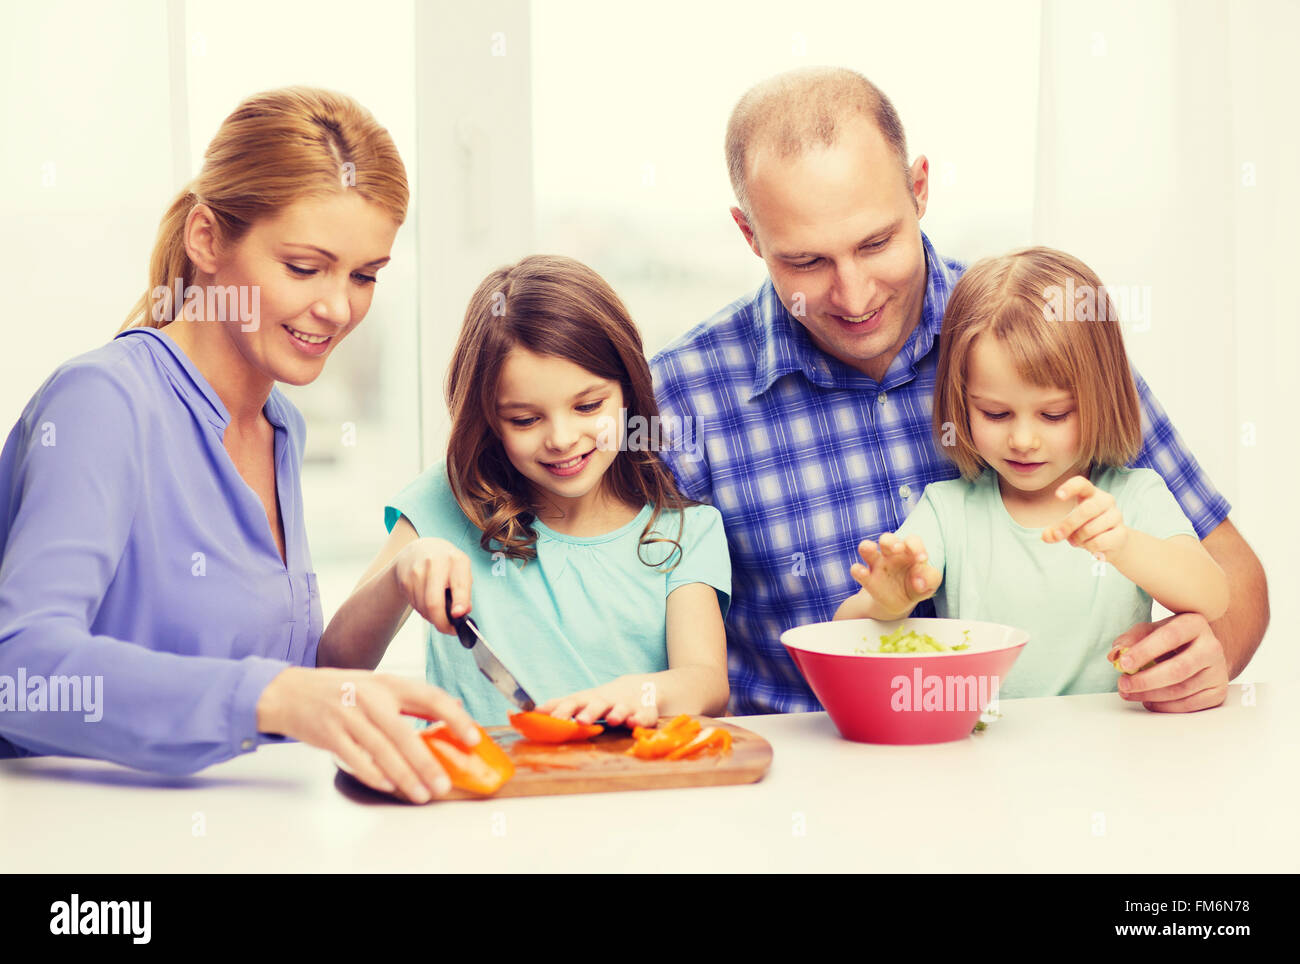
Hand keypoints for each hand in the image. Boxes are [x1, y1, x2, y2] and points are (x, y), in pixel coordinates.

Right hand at [256, 666, 481, 801]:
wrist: (291, 691)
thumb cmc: (341, 690)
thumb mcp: (379, 684)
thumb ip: (413, 698)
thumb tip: (453, 706)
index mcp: (389, 683)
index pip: (430, 698)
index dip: (454, 718)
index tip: (471, 738)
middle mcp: (370, 698)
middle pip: (404, 734)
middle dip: (426, 762)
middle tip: (443, 783)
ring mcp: (348, 716)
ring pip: (381, 751)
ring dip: (404, 776)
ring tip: (420, 793)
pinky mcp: (329, 734)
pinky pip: (355, 758)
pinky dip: (373, 773)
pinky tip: (388, 785)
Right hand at [392, 537, 471, 634]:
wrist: (417, 550)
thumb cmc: (445, 564)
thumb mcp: (461, 571)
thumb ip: (465, 591)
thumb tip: (463, 612)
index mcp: (456, 560)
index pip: (459, 584)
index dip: (460, 602)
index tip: (459, 615)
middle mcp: (435, 563)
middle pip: (434, 603)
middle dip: (442, 623)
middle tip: (449, 630)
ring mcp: (417, 571)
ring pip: (423, 608)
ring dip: (432, 617)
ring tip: (438, 611)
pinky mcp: (404, 580)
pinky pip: (415, 606)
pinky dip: (423, 610)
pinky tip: (426, 601)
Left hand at [537, 676, 658, 728]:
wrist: (640, 688)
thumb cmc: (601, 700)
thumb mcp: (580, 701)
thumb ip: (557, 706)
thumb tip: (525, 713)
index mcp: (588, 700)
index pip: (573, 702)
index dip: (562, 710)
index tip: (550, 718)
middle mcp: (606, 701)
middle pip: (597, 704)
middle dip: (589, 712)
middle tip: (580, 721)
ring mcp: (626, 706)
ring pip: (621, 709)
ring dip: (616, 713)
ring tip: (611, 720)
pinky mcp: (644, 712)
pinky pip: (643, 716)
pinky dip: (640, 719)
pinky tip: (635, 723)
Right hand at [850, 532, 940, 619]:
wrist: (900, 604)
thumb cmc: (917, 586)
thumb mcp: (929, 583)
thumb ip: (930, 579)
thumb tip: (919, 582)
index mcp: (908, 551)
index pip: (911, 540)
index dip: (916, 546)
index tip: (922, 559)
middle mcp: (890, 554)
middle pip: (886, 538)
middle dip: (891, 541)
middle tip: (898, 549)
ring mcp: (877, 565)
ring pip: (866, 547)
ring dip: (867, 546)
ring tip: (872, 549)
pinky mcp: (867, 578)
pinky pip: (856, 570)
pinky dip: (857, 570)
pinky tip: (863, 573)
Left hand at [1043, 475, 1126, 558]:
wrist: (1114, 542)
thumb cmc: (1086, 528)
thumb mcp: (1068, 527)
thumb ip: (1055, 531)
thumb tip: (1046, 536)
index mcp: (1091, 493)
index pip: (1082, 484)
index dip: (1070, 488)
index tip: (1058, 495)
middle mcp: (1106, 500)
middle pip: (1085, 510)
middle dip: (1068, 525)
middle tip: (1058, 535)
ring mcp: (1116, 516)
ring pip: (1090, 529)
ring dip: (1078, 539)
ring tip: (1079, 540)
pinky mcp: (1122, 532)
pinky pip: (1098, 542)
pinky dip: (1089, 547)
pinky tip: (1090, 545)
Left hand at [1106, 613, 1229, 711]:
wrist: (1202, 651)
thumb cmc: (1171, 639)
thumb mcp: (1151, 631)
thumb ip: (1131, 639)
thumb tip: (1115, 654)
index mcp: (1194, 624)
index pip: (1169, 637)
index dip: (1144, 651)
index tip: (1122, 663)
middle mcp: (1212, 647)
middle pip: (1178, 669)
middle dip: (1146, 680)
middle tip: (1123, 684)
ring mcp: (1218, 671)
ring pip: (1182, 690)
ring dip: (1150, 695)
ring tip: (1130, 693)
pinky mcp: (1218, 691)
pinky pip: (1189, 705)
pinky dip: (1165, 706)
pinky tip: (1148, 700)